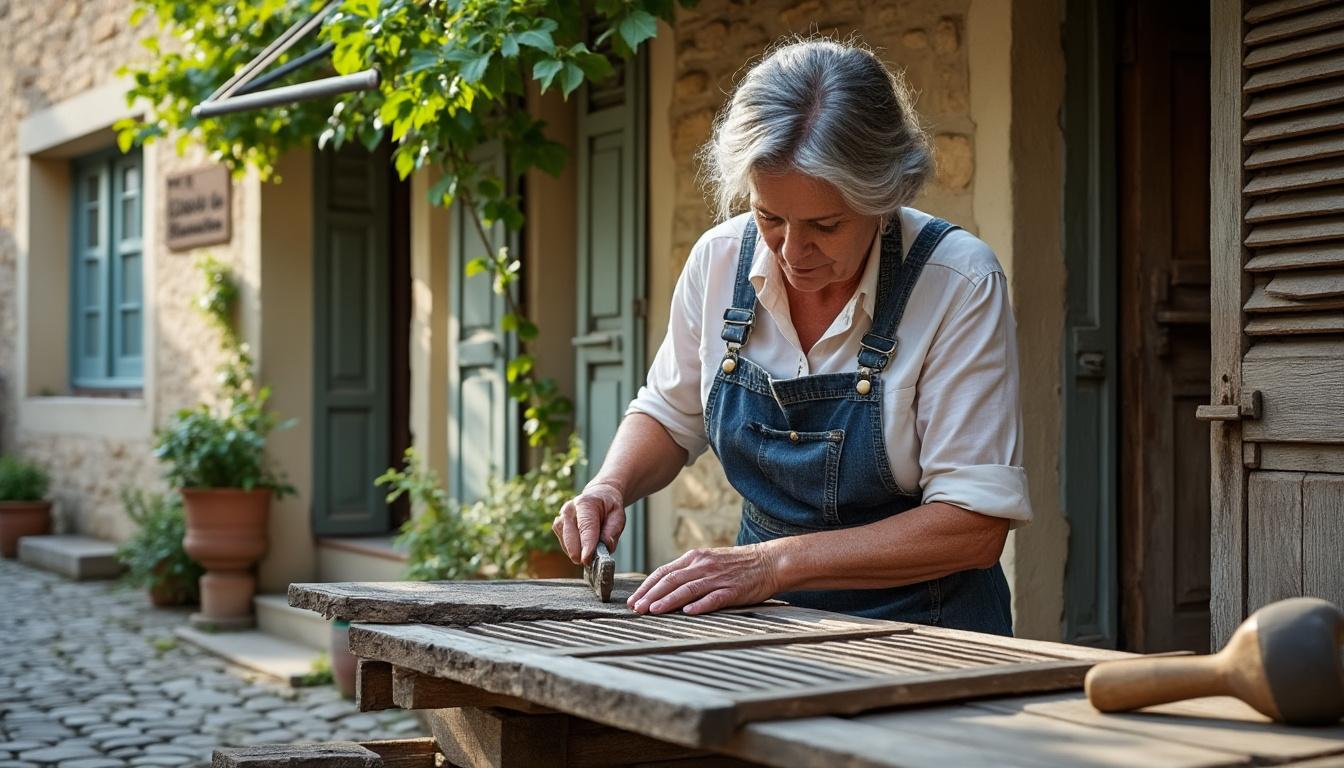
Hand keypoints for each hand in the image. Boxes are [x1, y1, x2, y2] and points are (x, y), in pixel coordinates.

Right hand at [552, 481, 625, 564]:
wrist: (598, 496)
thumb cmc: (609, 507)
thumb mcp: (618, 515)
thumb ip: (613, 530)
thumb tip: (606, 546)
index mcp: (586, 503)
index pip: (586, 527)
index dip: (586, 544)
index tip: (587, 559)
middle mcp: (570, 508)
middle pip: (571, 536)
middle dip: (578, 553)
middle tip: (589, 563)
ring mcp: (561, 517)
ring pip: (566, 542)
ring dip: (577, 552)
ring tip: (590, 551)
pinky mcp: (558, 525)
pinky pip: (563, 543)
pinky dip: (573, 550)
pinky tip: (582, 548)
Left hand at [627, 544, 781, 614]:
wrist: (769, 561)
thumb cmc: (737, 565)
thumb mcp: (708, 562)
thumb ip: (688, 572)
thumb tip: (663, 587)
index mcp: (695, 558)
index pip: (664, 572)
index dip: (647, 586)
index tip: (634, 599)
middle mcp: (703, 566)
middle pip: (671, 580)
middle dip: (650, 595)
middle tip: (636, 608)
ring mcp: (718, 578)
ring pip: (687, 589)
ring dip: (668, 600)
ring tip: (653, 610)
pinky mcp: (733, 590)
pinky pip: (714, 598)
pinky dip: (700, 605)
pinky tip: (688, 612)